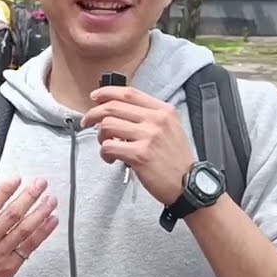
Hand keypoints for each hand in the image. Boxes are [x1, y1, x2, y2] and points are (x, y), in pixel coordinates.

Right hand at [0, 173, 58, 276]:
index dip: (5, 191)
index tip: (17, 180)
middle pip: (11, 216)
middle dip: (28, 197)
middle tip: (40, 184)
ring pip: (23, 230)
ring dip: (40, 213)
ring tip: (51, 201)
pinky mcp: (9, 267)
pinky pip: (29, 247)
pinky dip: (42, 233)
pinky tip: (51, 222)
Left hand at [81, 86, 195, 205]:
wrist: (188, 184)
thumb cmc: (175, 159)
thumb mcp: (170, 129)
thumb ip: (148, 117)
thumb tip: (116, 112)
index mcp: (163, 110)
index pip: (129, 93)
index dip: (107, 93)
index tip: (94, 97)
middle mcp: (156, 120)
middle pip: (113, 107)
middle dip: (93, 115)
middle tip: (87, 123)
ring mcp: (148, 136)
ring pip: (107, 126)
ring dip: (100, 137)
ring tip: (107, 147)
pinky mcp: (140, 154)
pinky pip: (108, 147)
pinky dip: (104, 153)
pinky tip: (111, 159)